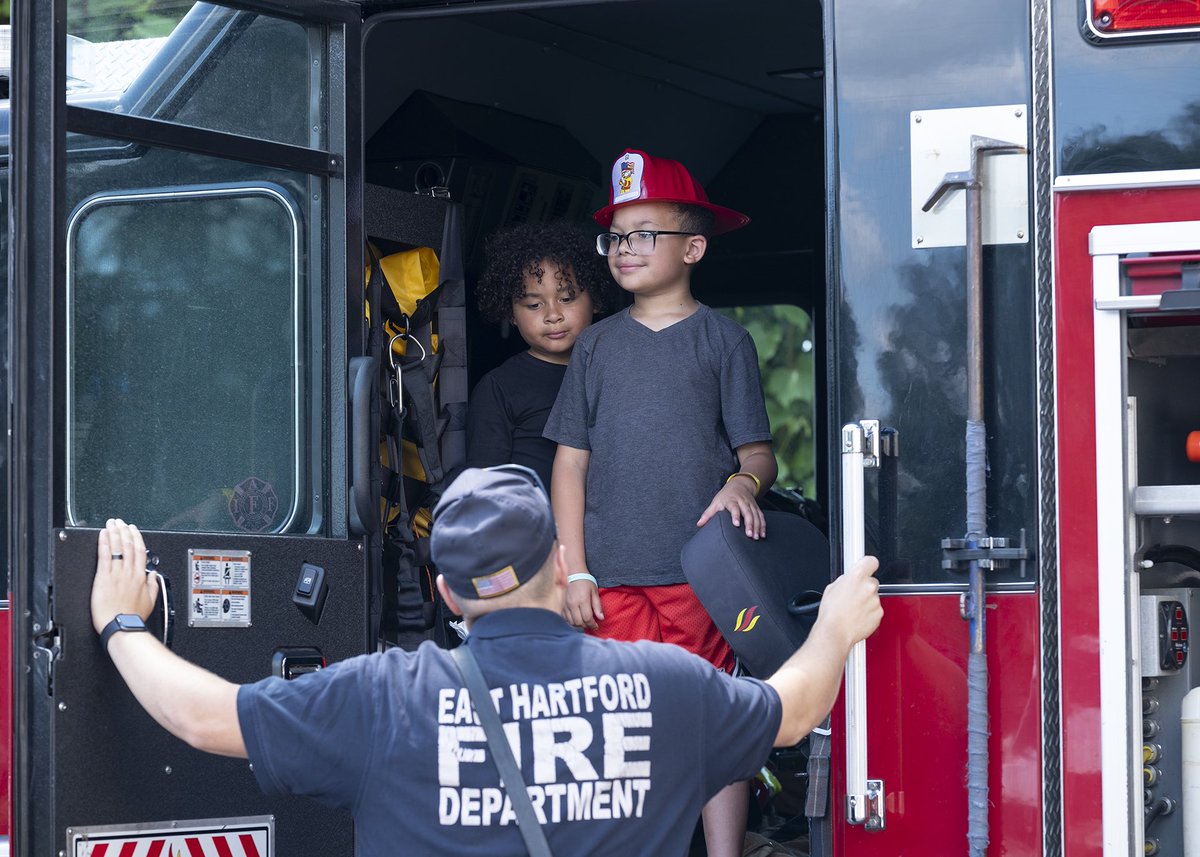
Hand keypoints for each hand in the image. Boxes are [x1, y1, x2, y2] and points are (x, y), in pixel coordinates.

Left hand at [91, 519, 159, 634]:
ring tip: (111, 524)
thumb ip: (152, 585)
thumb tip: (153, 575)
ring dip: (115, 534)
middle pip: (128, 546)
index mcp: (140, 577)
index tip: (133, 530)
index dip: (136, 538)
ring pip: (117, 548)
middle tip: (120, 522)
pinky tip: (102, 535)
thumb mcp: (150, 601)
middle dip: (124, 532)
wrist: (121, 626)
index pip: (140, 551)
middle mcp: (129, 572)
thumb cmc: (133, 617)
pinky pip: (104, 556)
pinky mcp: (104, 578)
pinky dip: (104, 544)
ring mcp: (117, 574)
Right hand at [563, 578, 603, 629]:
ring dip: (578, 625)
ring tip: (584, 622)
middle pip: (579, 622)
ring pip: (571, 622)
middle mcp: (572, 604)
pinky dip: (571, 621)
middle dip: (586, 626)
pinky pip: (565, 618)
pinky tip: (576, 619)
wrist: (574, 574)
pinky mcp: (562, 605)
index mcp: (582, 600)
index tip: (596, 626)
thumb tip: (601, 618)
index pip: (587, 618)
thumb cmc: (586, 582)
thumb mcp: (595, 592)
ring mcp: (565, 605)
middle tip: (591, 624)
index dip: (592, 625)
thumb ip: (598, 606)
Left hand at [696, 477, 764, 538]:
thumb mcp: (715, 503)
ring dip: (757, 526)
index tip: (736, 524)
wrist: (739, 485)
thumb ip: (708, 514)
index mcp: (731, 500)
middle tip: (749, 535)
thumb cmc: (725, 496)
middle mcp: (742, 502)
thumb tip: (699, 524)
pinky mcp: (756, 508)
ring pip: (756, 515)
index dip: (735, 515)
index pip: (734, 507)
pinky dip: (762, 525)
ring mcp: (751, 505)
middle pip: (747, 512)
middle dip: (749, 524)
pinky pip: (761, 516)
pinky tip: (762, 534)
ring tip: (756, 537)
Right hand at [815, 556, 882, 648]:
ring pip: (874, 597)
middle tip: (853, 596)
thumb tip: (850, 580)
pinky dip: (869, 612)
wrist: (836, 632)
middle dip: (864, 587)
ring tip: (853, 609)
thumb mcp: (832, 588)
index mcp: (857, 576)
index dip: (868, 565)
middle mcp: (869, 586)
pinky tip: (857, 616)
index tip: (867, 567)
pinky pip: (876, 609)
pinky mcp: (879, 613)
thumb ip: (846, 580)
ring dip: (866, 601)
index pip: (871, 561)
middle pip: (872, 581)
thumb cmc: (831, 613)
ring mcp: (876, 600)